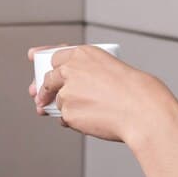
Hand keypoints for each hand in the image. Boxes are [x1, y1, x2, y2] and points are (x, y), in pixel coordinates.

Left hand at [26, 44, 173, 143]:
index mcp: (84, 54)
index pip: (56, 55)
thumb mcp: (112, 70)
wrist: (143, 111)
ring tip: (90, 112)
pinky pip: (65, 119)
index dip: (44, 60)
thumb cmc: (136, 92)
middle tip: (38, 97)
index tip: (34, 59)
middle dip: (41, 89)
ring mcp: (67, 92)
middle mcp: (71, 69)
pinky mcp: (68, 113)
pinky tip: (92, 121)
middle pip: (48, 78)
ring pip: (59, 101)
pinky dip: (74, 122)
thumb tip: (70, 88)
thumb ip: (89, 74)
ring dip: (66, 108)